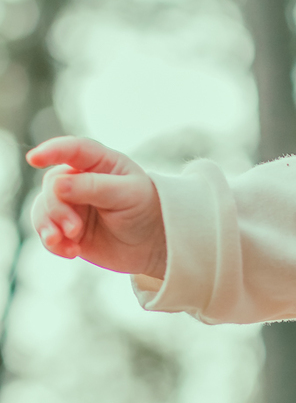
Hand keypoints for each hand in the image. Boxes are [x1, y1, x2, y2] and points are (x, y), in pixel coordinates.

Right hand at [26, 137, 166, 279]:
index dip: (52, 151)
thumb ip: (93, 187)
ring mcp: (71, 204)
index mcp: (99, 162)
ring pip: (42, 209)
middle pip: (52, 186)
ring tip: (68, 245)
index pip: (72, 150)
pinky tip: (71, 253)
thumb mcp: (127, 195)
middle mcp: (79, 179)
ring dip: (49, 227)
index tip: (34, 159)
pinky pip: (47, 233)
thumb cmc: (146, 210)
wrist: (155, 244)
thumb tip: (56, 185)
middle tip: (75, 229)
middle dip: (57, 209)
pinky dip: (54, 244)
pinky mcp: (66, 229)